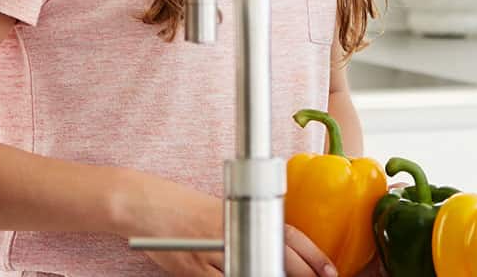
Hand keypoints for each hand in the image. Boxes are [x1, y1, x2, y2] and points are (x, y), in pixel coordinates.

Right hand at [131, 178, 338, 276]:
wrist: (146, 206)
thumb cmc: (183, 209)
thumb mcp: (222, 213)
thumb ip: (248, 227)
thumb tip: (278, 250)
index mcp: (242, 213)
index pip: (288, 236)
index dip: (313, 255)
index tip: (330, 270)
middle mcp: (232, 231)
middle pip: (278, 257)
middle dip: (303, 274)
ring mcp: (214, 252)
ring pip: (253, 272)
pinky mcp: (195, 269)